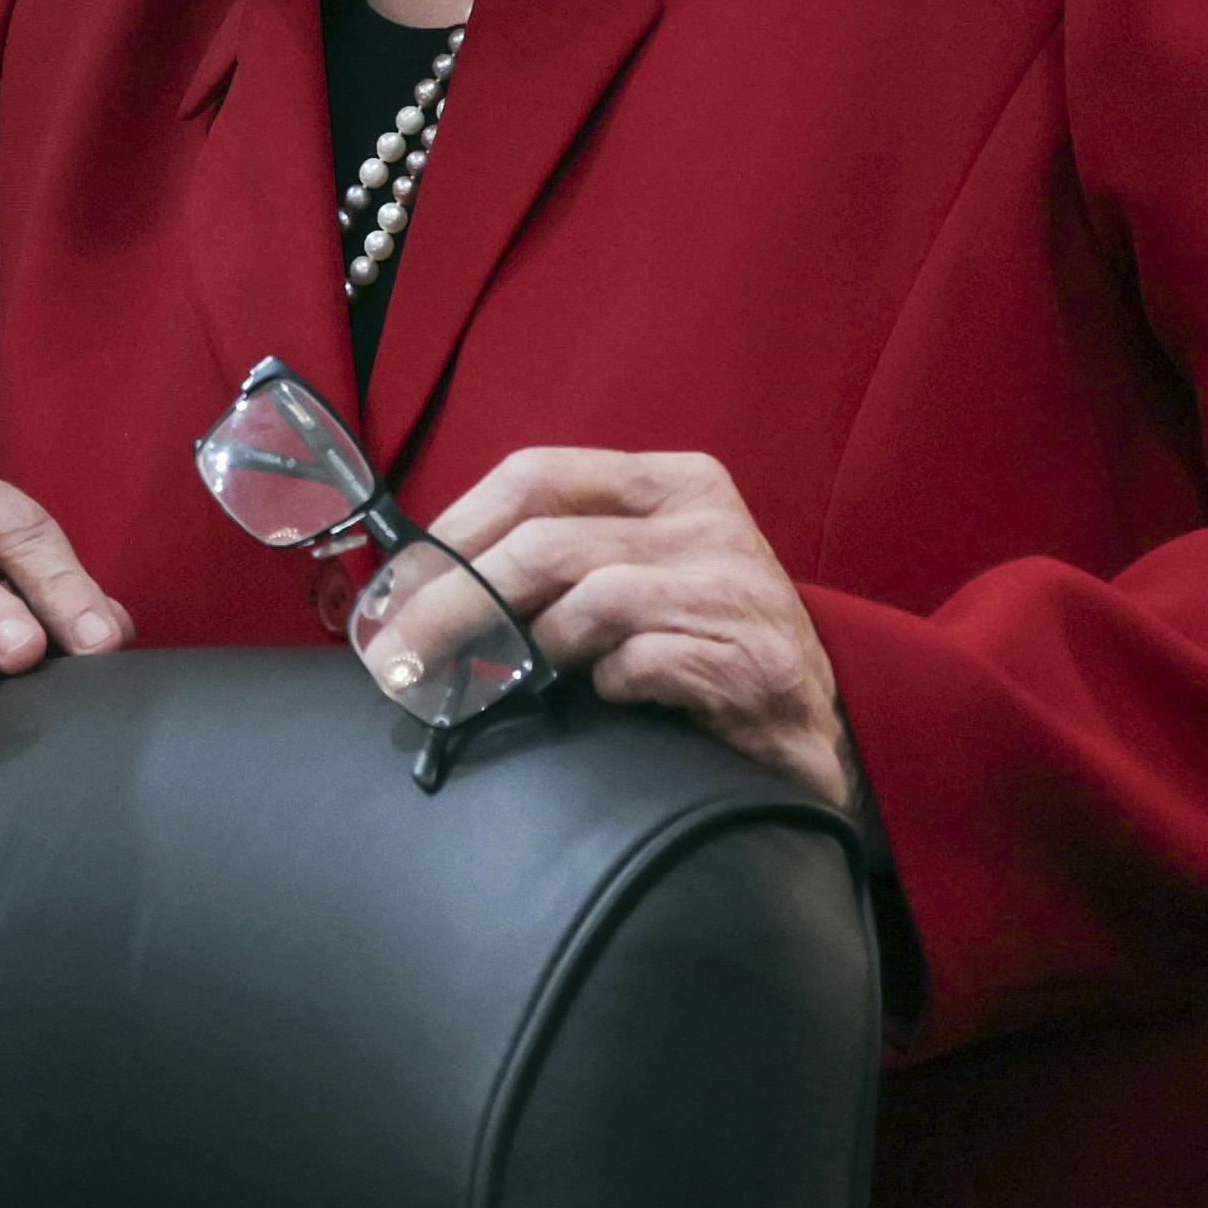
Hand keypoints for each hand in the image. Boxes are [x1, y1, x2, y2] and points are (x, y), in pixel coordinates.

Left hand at [391, 449, 853, 807]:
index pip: (537, 475)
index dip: (454, 529)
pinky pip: (636, 664)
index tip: (400, 587)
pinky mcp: (745, 660)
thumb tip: (429, 583)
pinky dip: (603, 687)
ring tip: (503, 686)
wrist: (808, 732)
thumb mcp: (641, 573)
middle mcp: (708, 522)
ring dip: (527, 651)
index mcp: (675, 482)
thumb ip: (562, 557)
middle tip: (398, 660)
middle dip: (453, 603)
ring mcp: (732, 589)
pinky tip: (604, 702)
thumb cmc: (705, 647)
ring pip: (586, 600)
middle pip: (543, 544)